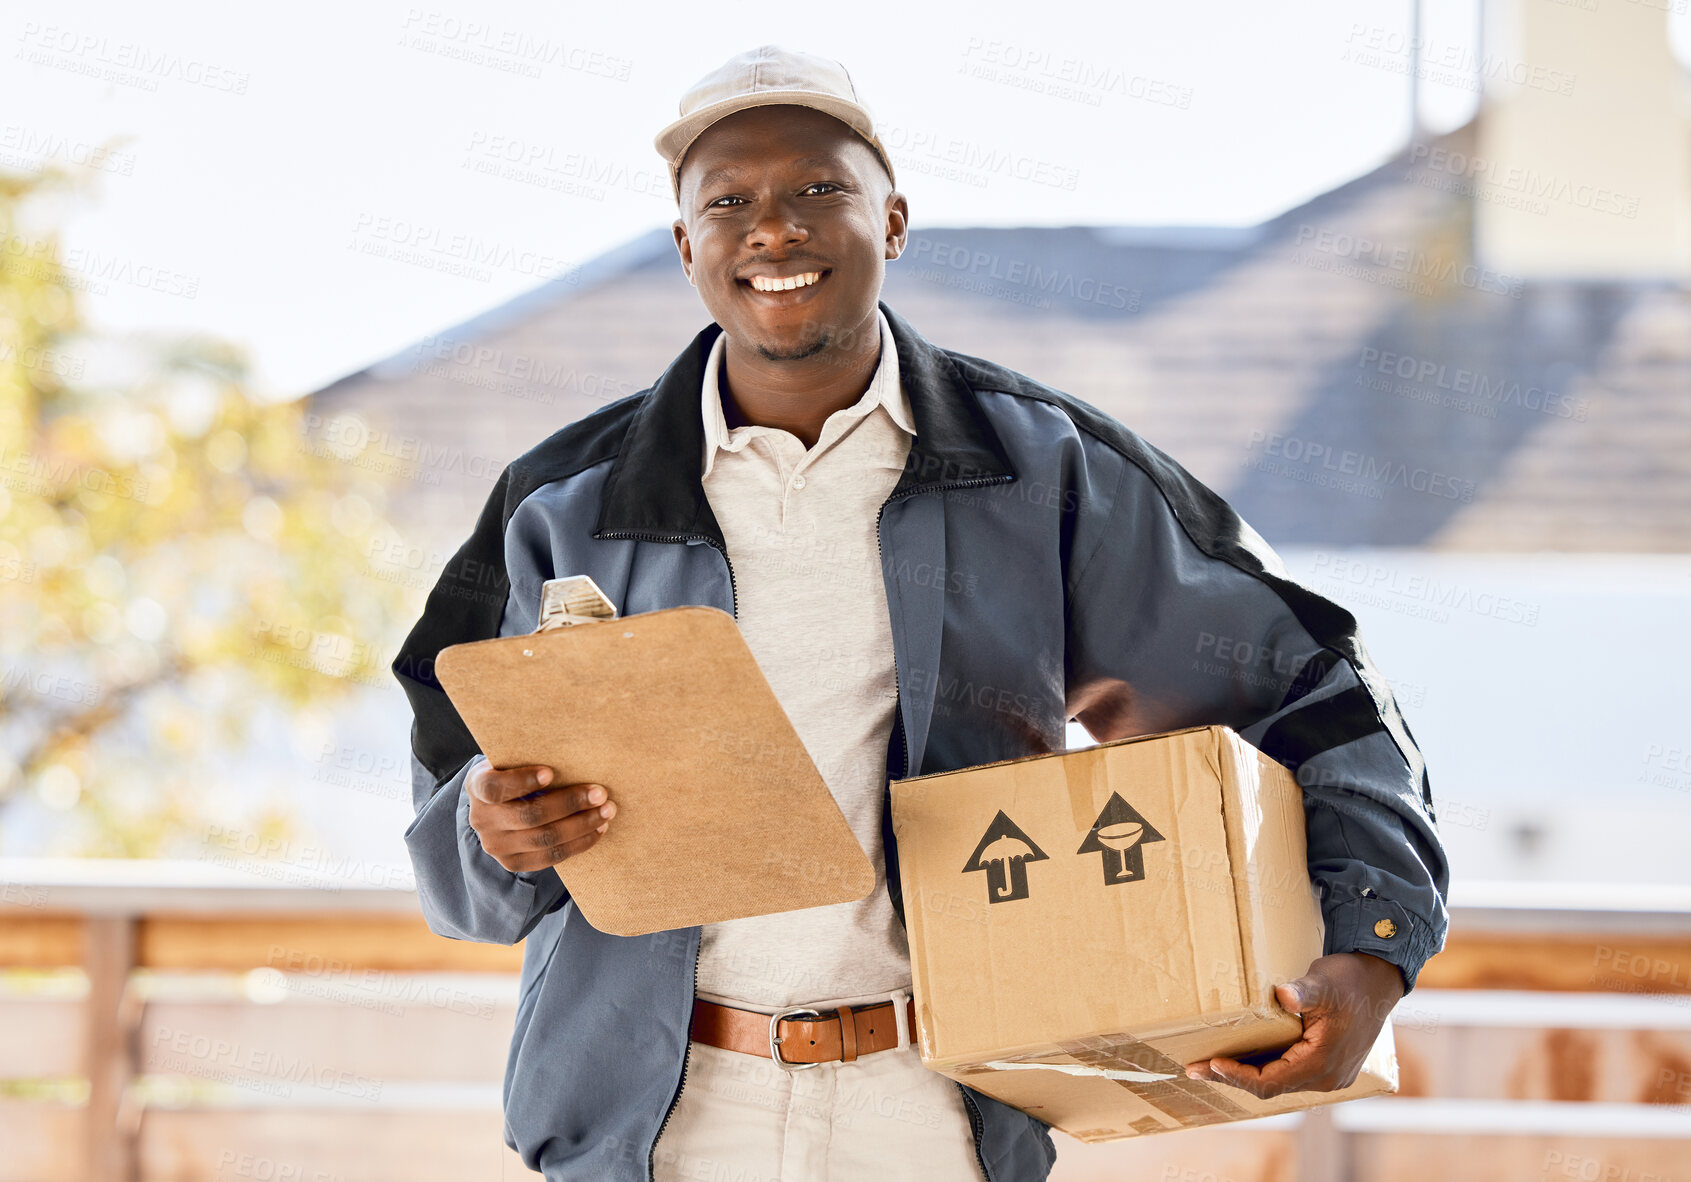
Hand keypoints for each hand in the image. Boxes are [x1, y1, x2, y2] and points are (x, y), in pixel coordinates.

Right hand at [465, 762, 616, 873]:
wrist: (497, 807)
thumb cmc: (514, 774)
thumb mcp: (511, 761)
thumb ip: (530, 757)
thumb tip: (576, 748)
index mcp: (478, 786)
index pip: (495, 787)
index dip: (522, 781)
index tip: (550, 773)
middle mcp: (482, 819)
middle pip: (529, 816)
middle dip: (570, 804)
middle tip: (600, 793)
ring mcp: (496, 845)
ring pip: (544, 839)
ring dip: (581, 825)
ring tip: (606, 811)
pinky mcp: (513, 863)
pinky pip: (550, 857)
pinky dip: (578, 844)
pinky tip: (598, 830)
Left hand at [1184, 952, 1403, 1097]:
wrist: (1378, 980)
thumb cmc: (1351, 980)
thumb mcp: (1324, 982)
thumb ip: (1304, 992)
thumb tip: (1285, 995)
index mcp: (1322, 1063)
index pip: (1270, 1082)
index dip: (1238, 1076)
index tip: (1211, 1062)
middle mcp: (1326, 1077)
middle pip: (1271, 1087)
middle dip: (1232, 1077)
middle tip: (1194, 1068)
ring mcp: (1328, 1075)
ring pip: (1279, 1082)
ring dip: (1246, 1074)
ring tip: (1210, 1064)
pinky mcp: (1326, 1066)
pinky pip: (1288, 1074)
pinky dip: (1263, 1067)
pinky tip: (1240, 1056)